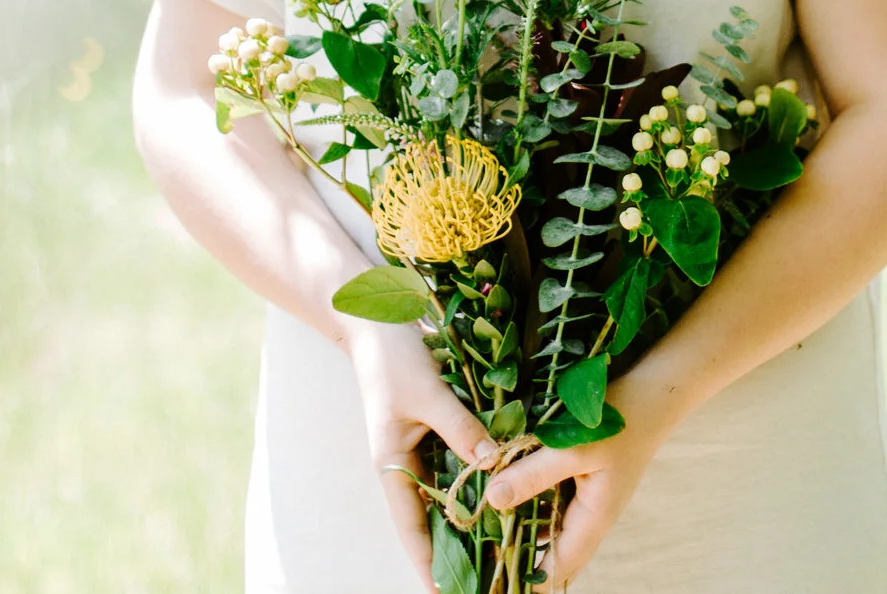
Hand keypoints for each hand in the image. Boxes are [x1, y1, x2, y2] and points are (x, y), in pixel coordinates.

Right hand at [345, 324, 498, 589]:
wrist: (379, 319)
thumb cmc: (396, 356)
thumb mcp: (429, 392)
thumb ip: (461, 427)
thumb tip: (493, 463)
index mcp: (392, 465)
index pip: (412, 528)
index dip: (429, 564)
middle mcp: (407, 465)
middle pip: (433, 521)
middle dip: (457, 553)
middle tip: (488, 583)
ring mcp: (423, 450)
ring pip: (450, 497)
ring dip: (472, 521)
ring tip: (503, 553)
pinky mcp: (439, 431)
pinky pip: (460, 468)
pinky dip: (479, 485)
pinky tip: (506, 497)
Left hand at [481, 399, 667, 589]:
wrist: (652, 392)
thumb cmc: (618, 420)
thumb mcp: (572, 447)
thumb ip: (533, 474)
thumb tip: (492, 500)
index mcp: (593, 519)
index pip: (558, 567)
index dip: (530, 580)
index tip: (499, 585)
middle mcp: (590, 515)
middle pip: (552, 551)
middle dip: (521, 558)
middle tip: (486, 558)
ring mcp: (586, 497)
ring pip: (548, 524)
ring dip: (521, 527)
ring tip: (485, 530)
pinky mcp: (580, 477)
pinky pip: (550, 499)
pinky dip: (528, 500)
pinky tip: (502, 490)